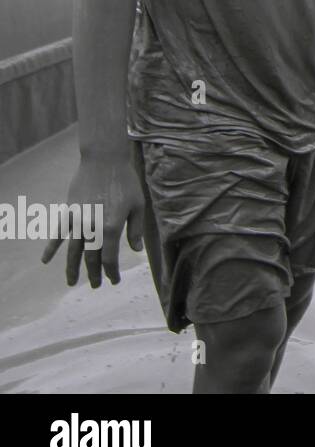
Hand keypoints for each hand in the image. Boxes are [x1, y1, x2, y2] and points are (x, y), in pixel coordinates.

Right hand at [41, 150, 144, 286]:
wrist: (104, 160)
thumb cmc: (125, 182)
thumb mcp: (137, 205)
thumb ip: (135, 230)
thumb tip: (135, 250)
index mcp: (111, 227)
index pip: (110, 257)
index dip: (112, 271)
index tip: (114, 281)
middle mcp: (92, 227)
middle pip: (91, 257)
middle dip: (94, 273)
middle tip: (96, 286)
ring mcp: (78, 220)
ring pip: (73, 250)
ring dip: (72, 268)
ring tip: (72, 283)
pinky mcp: (68, 212)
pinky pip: (58, 234)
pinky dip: (51, 248)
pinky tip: (45, 261)